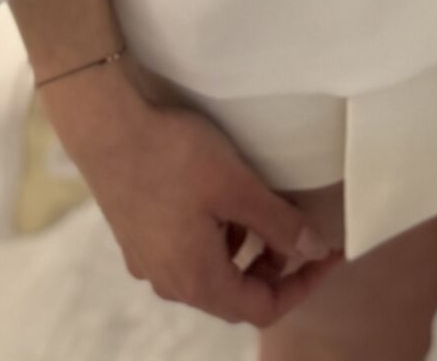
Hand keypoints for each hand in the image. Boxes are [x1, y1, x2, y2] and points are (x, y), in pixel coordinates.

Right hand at [42, 60, 344, 328]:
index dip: (303, 284)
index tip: (328, 253)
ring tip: (265, 207)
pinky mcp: (138, 238)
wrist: (107, 128)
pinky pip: (188, 253)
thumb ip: (280, 224)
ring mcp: (149, 262)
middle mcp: (170, 282)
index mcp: (197, 280)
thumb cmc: (174, 156)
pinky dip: (218, 238)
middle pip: (236, 294)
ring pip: (212, 272)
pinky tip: (224, 201)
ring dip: (246, 250)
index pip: (263, 308)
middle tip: (300, 226)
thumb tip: (315, 251)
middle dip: (275, 266)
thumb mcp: (238, 187)